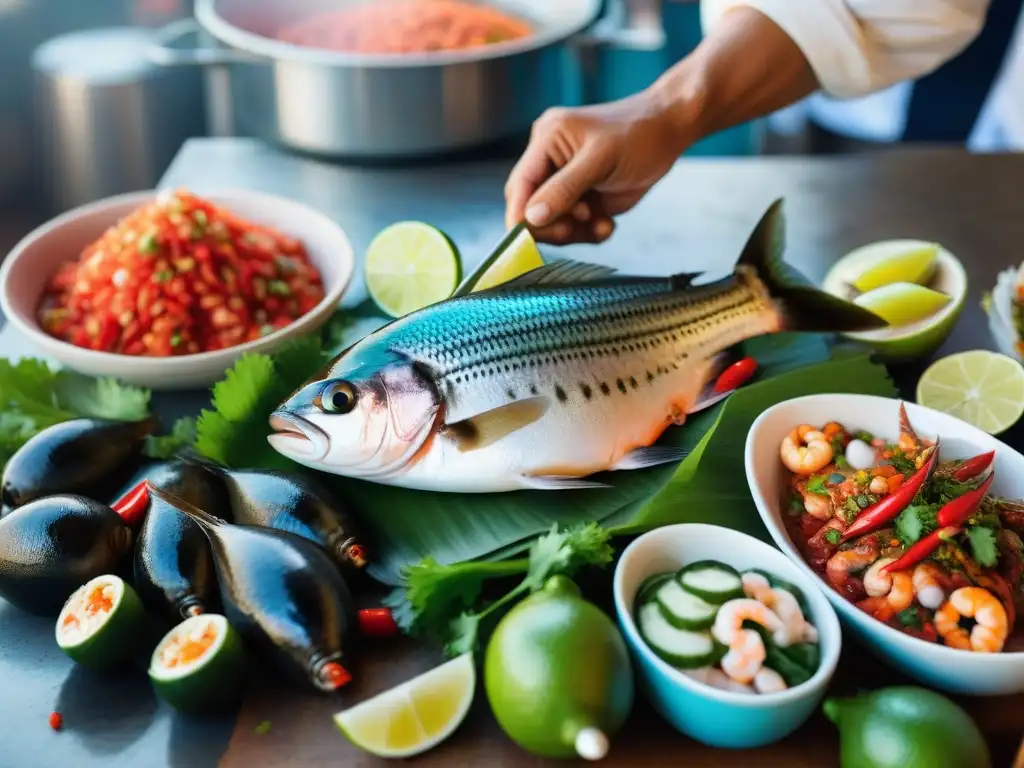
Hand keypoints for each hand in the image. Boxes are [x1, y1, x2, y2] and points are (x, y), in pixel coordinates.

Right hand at [504, 89, 690, 244]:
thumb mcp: (600, 160)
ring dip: (575, 232)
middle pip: (531, 208)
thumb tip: (530, 218)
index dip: (521, 216)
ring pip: (553, 222)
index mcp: (546, 141)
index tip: (528, 241)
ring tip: (601, 224)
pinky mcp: (584, 197)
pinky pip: (576, 226)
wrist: (671, 130)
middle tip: (576, 228)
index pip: (520, 185)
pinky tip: (607, 225)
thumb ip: (564, 190)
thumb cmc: (638, 134)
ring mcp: (567, 181)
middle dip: (552, 226)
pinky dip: (589, 232)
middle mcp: (550, 161)